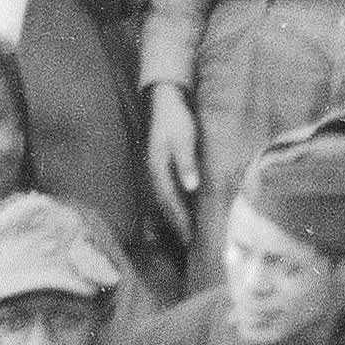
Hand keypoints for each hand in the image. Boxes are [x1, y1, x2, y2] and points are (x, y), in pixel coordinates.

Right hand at [144, 93, 208, 234]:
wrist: (165, 100)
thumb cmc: (176, 119)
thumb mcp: (183, 138)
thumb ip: (186, 163)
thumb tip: (191, 188)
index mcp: (158, 169)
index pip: (170, 202)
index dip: (180, 221)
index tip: (190, 238)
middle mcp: (154, 173)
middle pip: (165, 205)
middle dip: (176, 225)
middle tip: (190, 244)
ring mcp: (155, 170)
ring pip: (165, 200)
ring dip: (175, 217)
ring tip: (186, 233)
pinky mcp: (161, 166)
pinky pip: (167, 192)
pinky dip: (175, 204)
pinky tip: (183, 210)